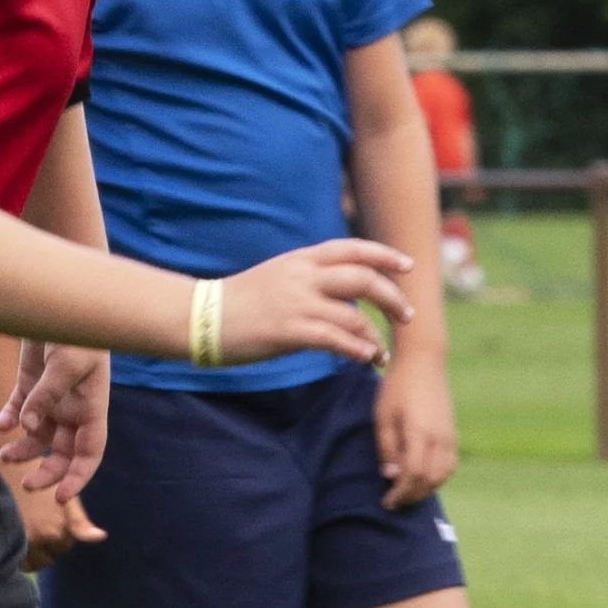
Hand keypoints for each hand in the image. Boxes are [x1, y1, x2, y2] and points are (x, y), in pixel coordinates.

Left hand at [0, 340, 111, 551]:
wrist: (57, 300)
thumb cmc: (76, 329)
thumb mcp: (67, 361)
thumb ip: (47, 395)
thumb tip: (27, 425)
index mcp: (91, 407)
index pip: (90, 452)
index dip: (78, 477)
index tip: (61, 497)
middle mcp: (73, 408)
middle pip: (62, 452)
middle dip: (47, 472)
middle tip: (26, 484)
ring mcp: (51, 397)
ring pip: (38, 435)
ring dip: (24, 449)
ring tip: (4, 453)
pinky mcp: (30, 384)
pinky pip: (19, 410)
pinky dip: (10, 420)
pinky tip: (1, 423)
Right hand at [220, 238, 414, 366]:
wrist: (199, 316)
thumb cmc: (240, 301)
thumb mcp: (278, 275)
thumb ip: (309, 276)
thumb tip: (342, 286)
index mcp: (301, 259)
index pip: (352, 248)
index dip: (385, 254)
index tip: (407, 265)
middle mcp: (302, 276)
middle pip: (364, 278)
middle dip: (392, 297)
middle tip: (407, 316)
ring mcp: (296, 303)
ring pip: (354, 314)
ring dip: (376, 336)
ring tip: (382, 353)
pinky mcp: (288, 331)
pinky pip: (335, 339)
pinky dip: (357, 349)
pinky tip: (365, 359)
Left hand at [373, 351, 458, 507]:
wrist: (424, 361)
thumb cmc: (397, 387)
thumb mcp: (383, 416)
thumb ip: (386, 449)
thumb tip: (390, 476)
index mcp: (420, 433)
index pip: (412, 475)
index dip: (399, 493)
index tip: (386, 502)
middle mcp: (440, 438)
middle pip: (429, 480)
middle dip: (411, 496)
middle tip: (394, 502)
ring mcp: (450, 436)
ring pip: (443, 475)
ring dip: (426, 489)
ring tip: (408, 493)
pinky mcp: (453, 433)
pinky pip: (450, 465)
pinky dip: (438, 477)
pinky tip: (423, 478)